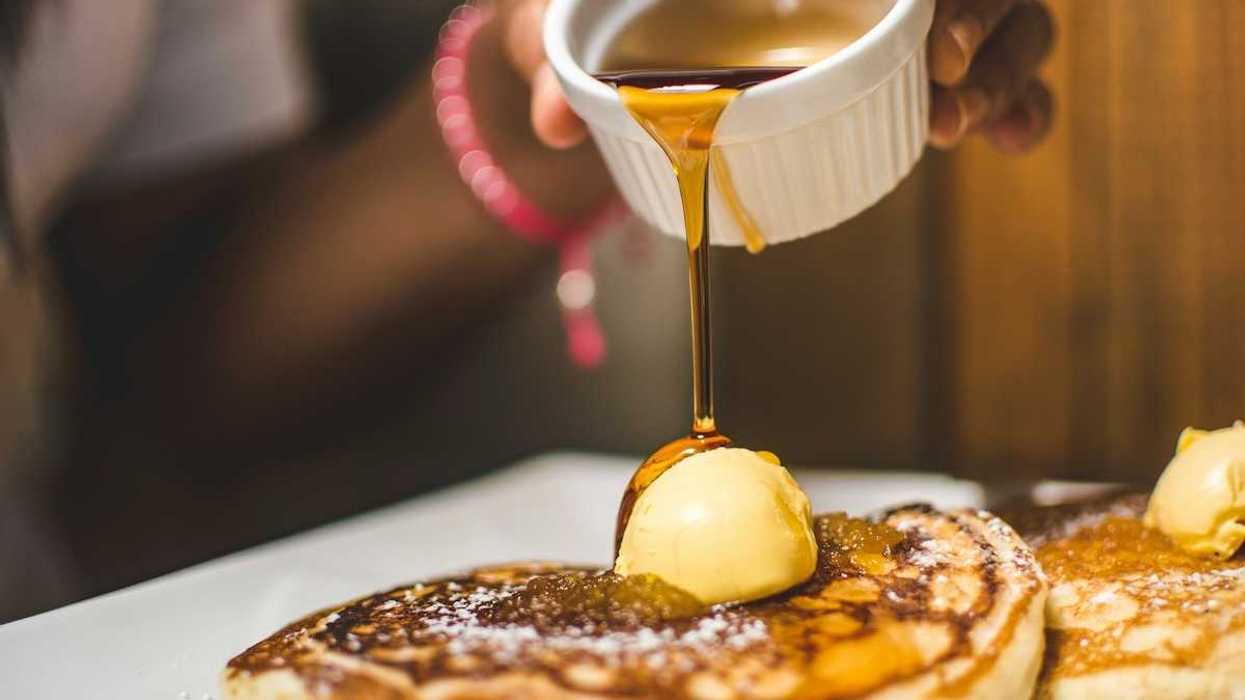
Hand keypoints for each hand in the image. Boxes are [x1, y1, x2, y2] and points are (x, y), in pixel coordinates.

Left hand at [509, 0, 1053, 153]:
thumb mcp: (567, 20)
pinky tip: (1010, 139)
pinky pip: (998, 79)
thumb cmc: (602, 12)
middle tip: (946, 86)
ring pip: (1011, 21)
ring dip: (1007, 70)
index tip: (930, 34)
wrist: (617, 35)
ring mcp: (907, 20)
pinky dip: (1018, 106)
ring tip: (959, 129)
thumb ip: (556, 54)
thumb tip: (554, 119)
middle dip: (989, 25)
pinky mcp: (921, 72)